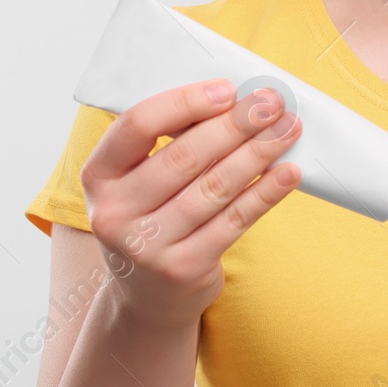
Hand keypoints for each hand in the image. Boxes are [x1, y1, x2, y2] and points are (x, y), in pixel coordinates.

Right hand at [80, 78, 302, 331]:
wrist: (147, 297)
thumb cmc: (153, 216)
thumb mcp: (140, 180)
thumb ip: (171, 141)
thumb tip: (235, 99)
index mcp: (99, 174)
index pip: (138, 125)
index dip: (185, 102)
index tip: (227, 89)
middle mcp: (114, 211)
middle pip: (183, 156)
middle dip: (234, 124)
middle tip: (271, 103)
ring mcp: (147, 245)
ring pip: (214, 187)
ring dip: (258, 153)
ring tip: (288, 129)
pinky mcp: (182, 269)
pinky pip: (233, 221)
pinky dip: (265, 193)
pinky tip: (288, 172)